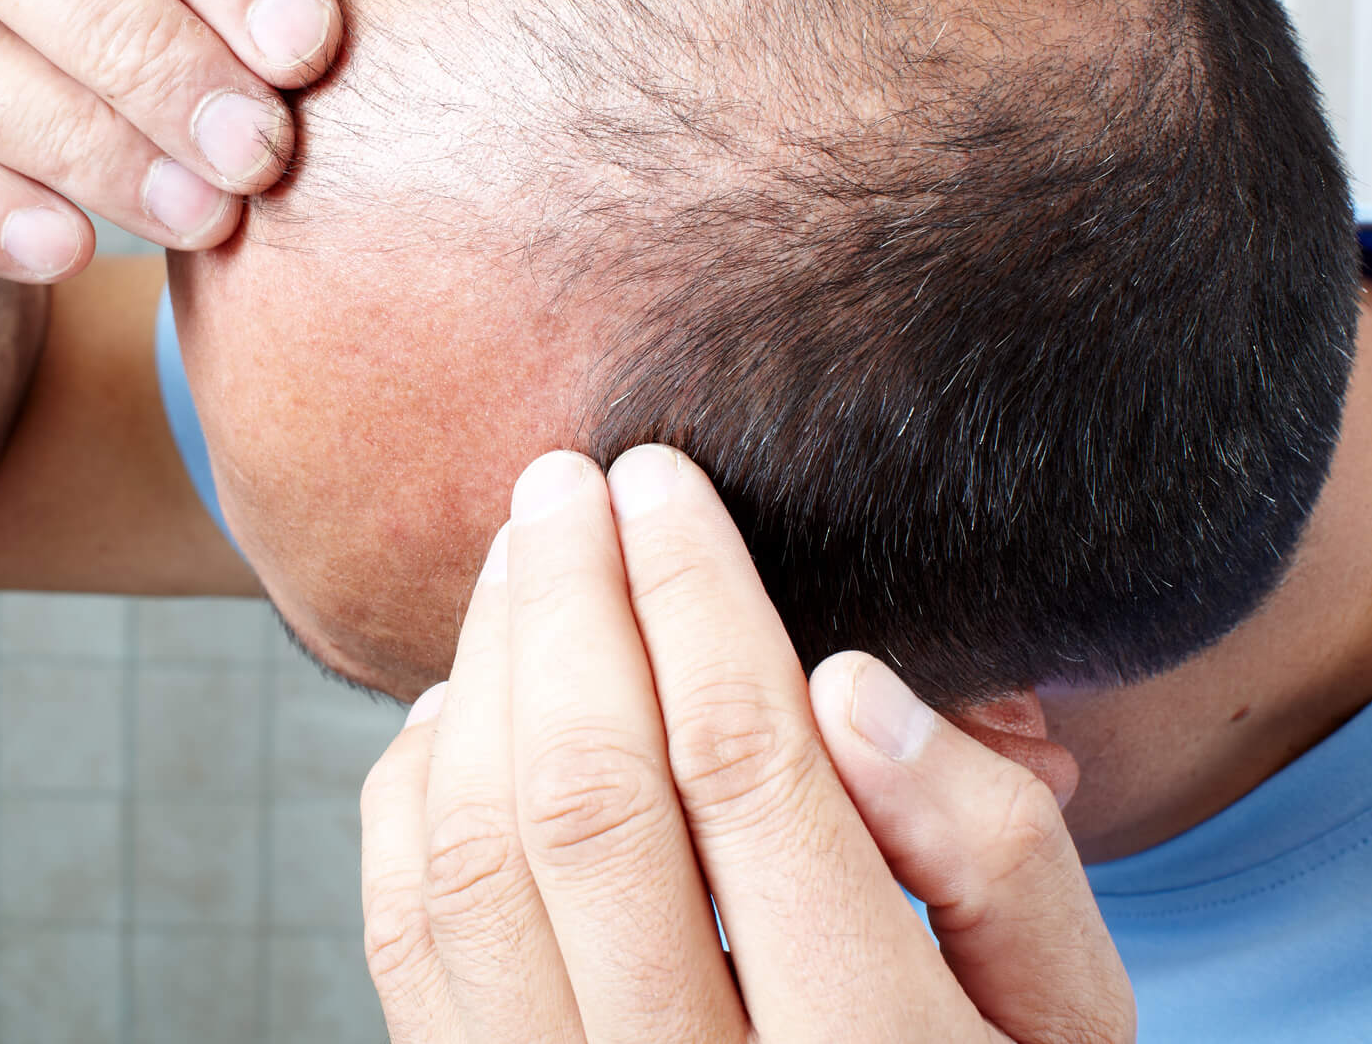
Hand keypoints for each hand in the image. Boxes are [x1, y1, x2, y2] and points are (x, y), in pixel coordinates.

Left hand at [360, 446, 1135, 1043]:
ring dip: (481, 678)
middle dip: (568, 608)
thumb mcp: (1065, 1013)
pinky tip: (458, 704)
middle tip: (561, 483)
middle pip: (590, 800)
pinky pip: (408, 937)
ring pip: (476, 859)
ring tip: (514, 562)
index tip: (662, 483)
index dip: (692, 598)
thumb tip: (842, 687)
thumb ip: (995, 855)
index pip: (748, 771)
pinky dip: (414, 796)